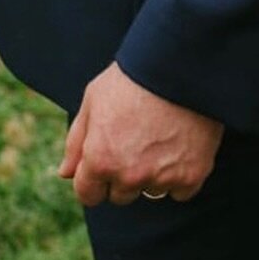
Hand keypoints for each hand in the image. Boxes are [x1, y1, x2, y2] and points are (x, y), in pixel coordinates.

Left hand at [58, 63, 222, 207]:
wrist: (180, 64)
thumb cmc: (132, 77)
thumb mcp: (94, 100)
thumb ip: (76, 141)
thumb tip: (65, 173)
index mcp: (99, 160)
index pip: (89, 195)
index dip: (95, 177)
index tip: (108, 158)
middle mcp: (129, 175)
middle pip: (121, 195)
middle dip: (125, 175)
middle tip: (139, 141)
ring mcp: (162, 177)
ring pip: (152, 192)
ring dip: (153, 175)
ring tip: (162, 139)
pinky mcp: (192, 174)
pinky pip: (181, 191)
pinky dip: (182, 174)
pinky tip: (183, 146)